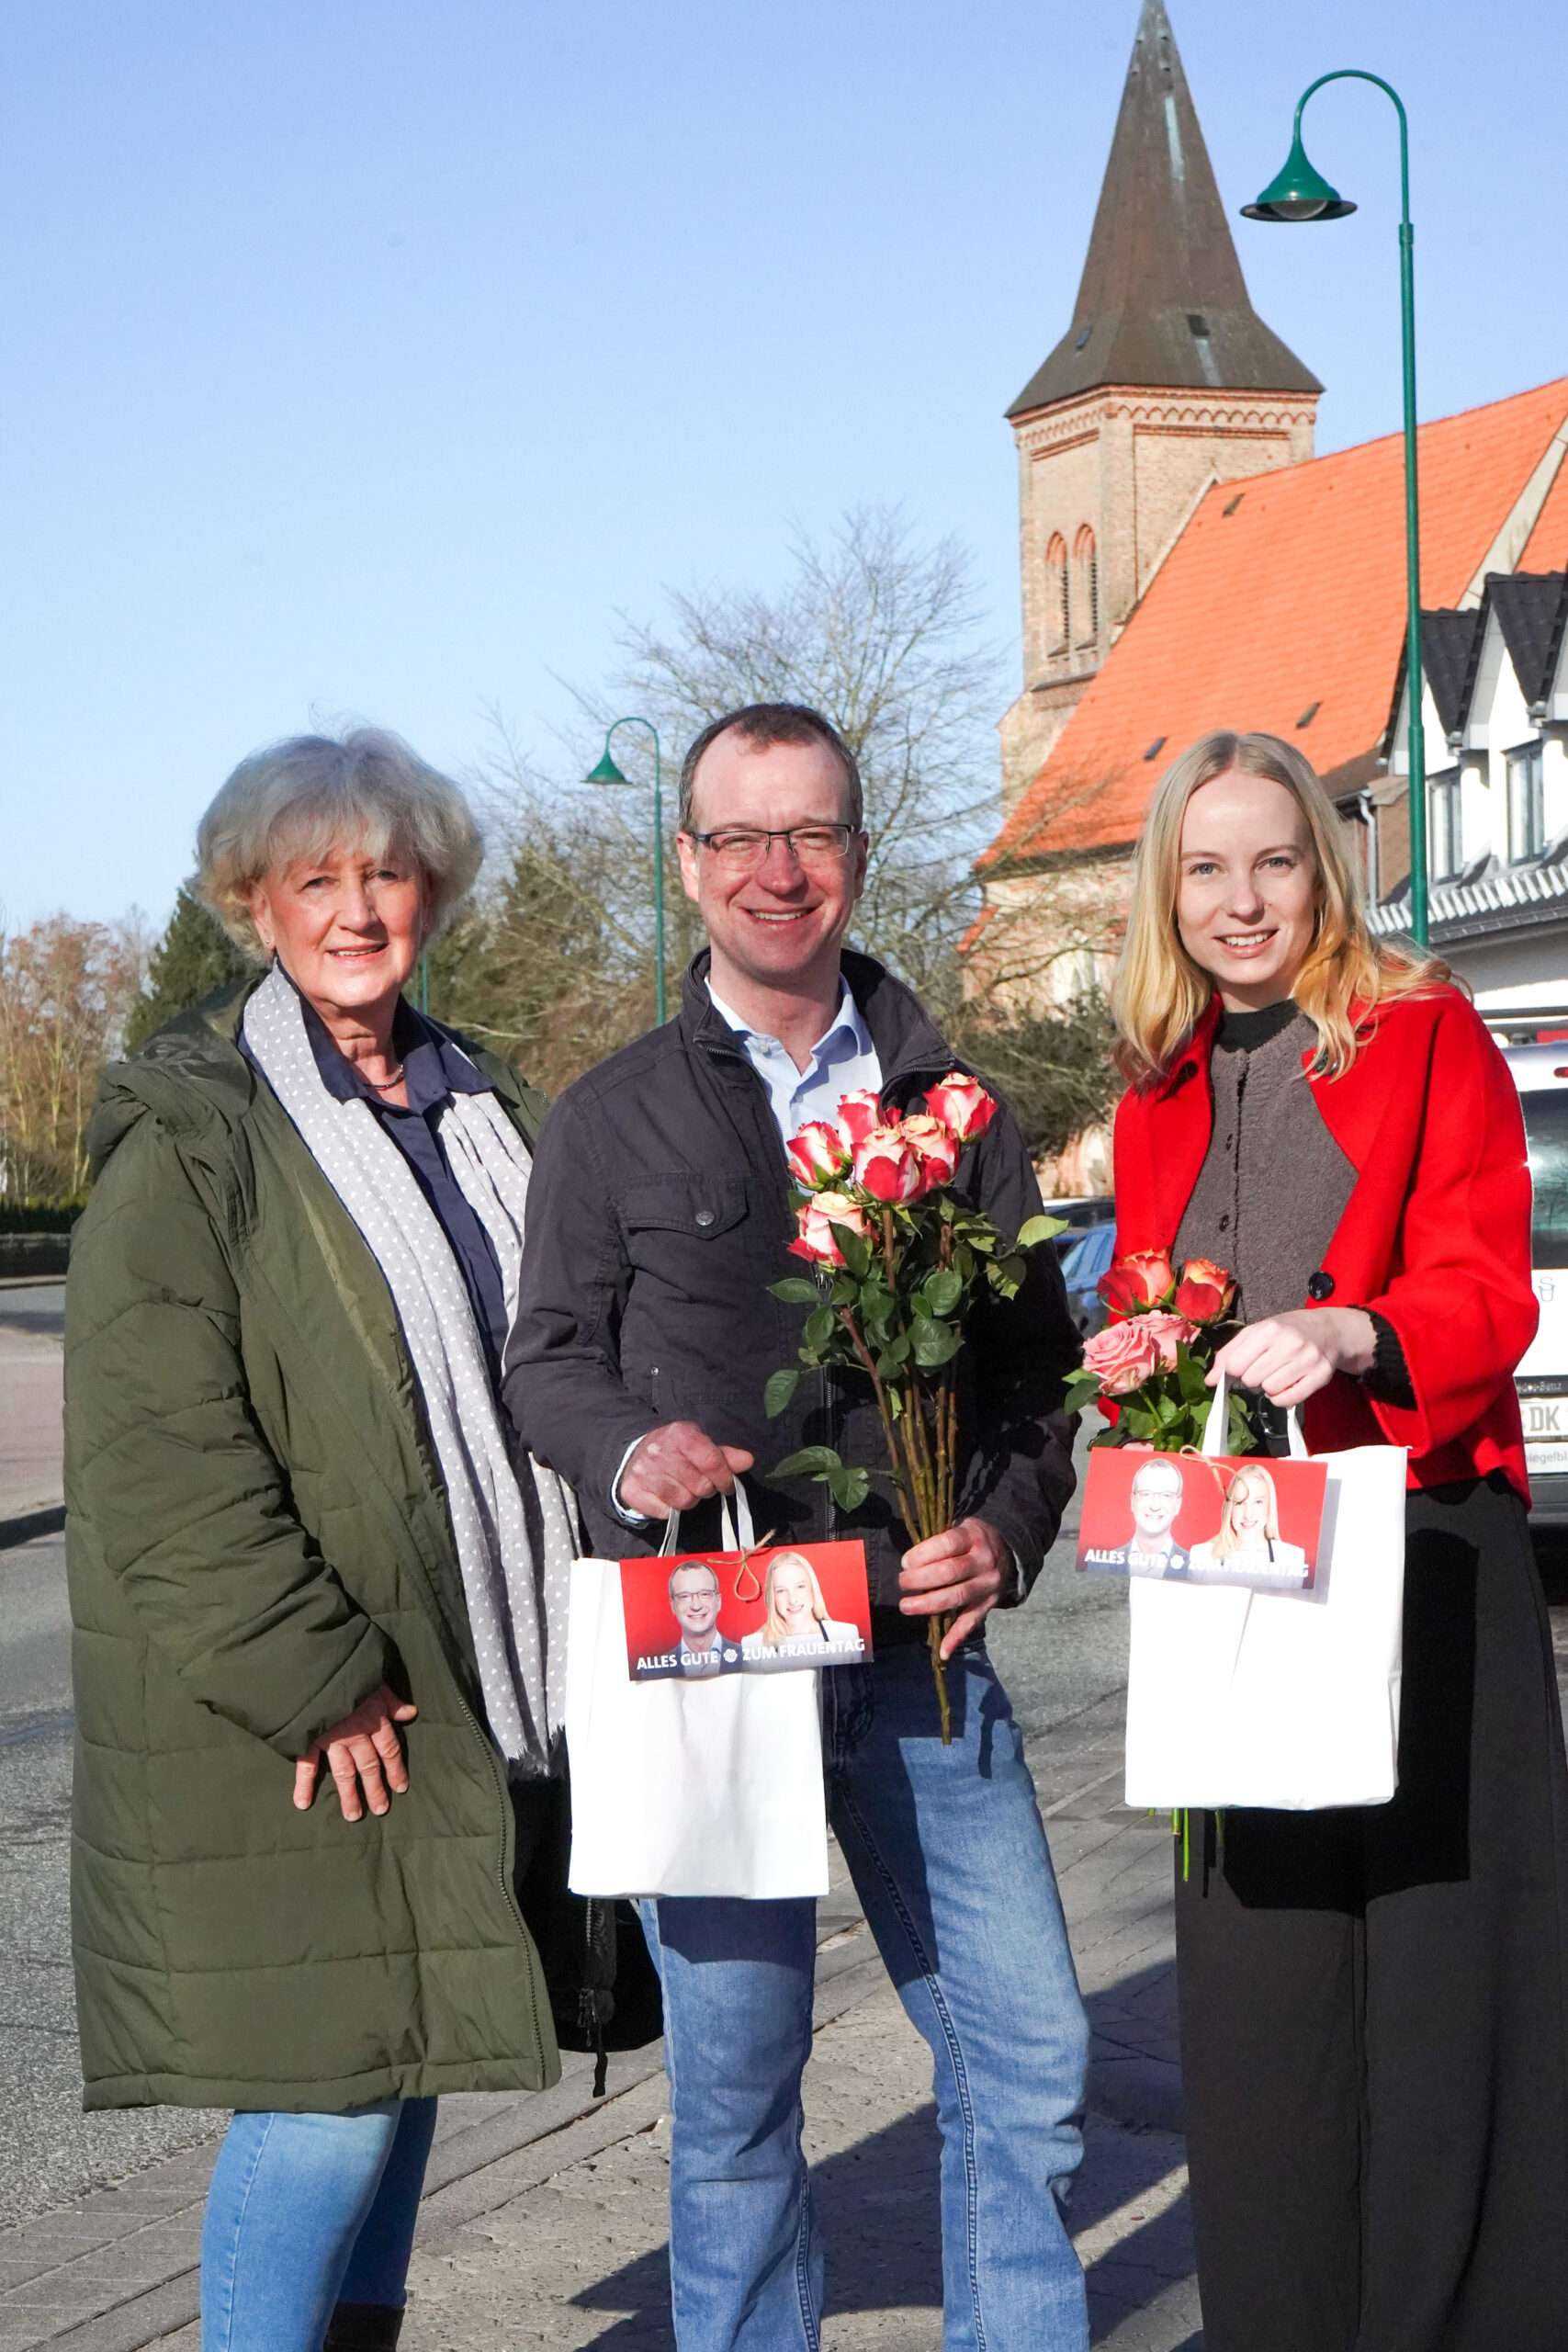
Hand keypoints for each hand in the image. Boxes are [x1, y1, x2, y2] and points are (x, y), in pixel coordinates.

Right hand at [293, 1683, 418, 1821]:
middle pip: (368, 1766)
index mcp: (373, 1720)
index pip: (389, 1749)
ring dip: (348, 1795)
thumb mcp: (376, 1682)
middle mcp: (355, 1734)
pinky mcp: (308, 1739)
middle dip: (375, 1789)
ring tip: (353, 1816)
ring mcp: (330, 1739)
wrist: (315, 1667)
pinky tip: (302, 1803)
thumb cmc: (350, 1671)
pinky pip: (306, 1765)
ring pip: (343, 1772)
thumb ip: (391, 1700)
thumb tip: (410, 1712)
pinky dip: (304, 1785)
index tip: (401, 1788)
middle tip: (381, 1810)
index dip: (396, 1769)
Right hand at [618, 1421, 754, 1519]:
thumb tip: (747, 1461)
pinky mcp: (633, 1491)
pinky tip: (668, 1495)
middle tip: (700, 1483)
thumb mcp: (699, 1445)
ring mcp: (643, 1472)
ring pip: (684, 1501)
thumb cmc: (675, 1450)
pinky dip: (671, 1508)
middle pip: (700, 1485)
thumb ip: (724, 1455)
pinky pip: (666, 1512)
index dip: (724, 1477)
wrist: (635, 1455)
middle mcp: (658, 1451)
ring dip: (690, 1499)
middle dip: (706, 1489)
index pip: (711, 1461)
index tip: (727, 1485)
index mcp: (679, 1434)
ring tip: (684, 1487)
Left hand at [898, 1516, 1010, 1658]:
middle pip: (949, 1572)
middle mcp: (984, 1561)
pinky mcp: (989, 1604)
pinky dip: (956, 1638)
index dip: (922, 1554)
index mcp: (973, 1537)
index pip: (946, 1544)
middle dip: (920, 1579)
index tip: (905, 1562)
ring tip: (906, 1605)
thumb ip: (939, 1542)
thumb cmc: (972, 1540)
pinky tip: (942, 1651)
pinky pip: (972, 1622)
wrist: (1008, 1550)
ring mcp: (988, 1585)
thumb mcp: (961, 1528)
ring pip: (957, 1597)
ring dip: (928, 1604)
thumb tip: (908, 1562)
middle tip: (902, 1582)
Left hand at [1210, 1308, 1375, 1409]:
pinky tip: (1285, 1386)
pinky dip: (1282, 1399)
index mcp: (1268, 1330)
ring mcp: (1307, 1360)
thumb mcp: (1255, 1333)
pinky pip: (1289, 1400)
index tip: (1241, 1367)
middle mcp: (1289, 1343)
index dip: (1233, 1371)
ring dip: (1268, 1388)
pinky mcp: (1321, 1376)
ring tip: (1276, 1375)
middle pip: (1251, 1379)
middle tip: (1262, 1369)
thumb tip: (1210, 1381)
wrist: (1327, 1330)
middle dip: (1252, 1378)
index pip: (1235, 1364)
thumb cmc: (1285, 1331)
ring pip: (1270, 1390)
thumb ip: (1229, 1354)